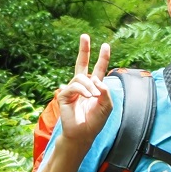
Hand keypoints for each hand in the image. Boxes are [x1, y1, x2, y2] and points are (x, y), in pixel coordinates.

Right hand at [56, 34, 113, 153]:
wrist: (83, 135)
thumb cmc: (95, 121)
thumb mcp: (107, 105)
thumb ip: (106, 91)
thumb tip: (97, 80)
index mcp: (93, 87)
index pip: (98, 69)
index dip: (102, 58)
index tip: (105, 45)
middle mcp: (82, 86)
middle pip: (81, 63)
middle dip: (84, 49)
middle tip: (85, 36)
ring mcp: (72, 90)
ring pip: (81, 78)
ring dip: (90, 86)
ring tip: (94, 96)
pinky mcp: (63, 96)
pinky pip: (74, 86)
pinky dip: (83, 91)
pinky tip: (88, 97)